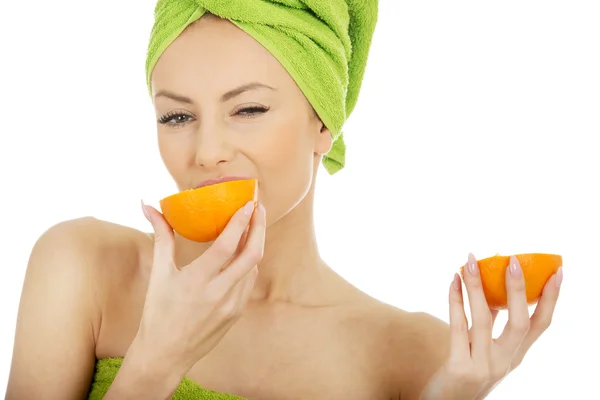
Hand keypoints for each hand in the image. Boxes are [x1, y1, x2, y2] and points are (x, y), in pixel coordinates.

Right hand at [132, 200, 265, 376]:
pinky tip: (243, 252)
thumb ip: (161, 236)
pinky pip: (249, 282)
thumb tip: (149, 205)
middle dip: (259, 227)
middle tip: (259, 208)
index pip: (227, 246)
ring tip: (252, 225)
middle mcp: (218, 294)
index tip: (248, 203)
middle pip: (252, 254)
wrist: (165, 354)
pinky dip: (249, 264)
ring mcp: (231, 305)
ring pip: (253, 267)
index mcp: (196, 282)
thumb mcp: (158, 274)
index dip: (241, 222)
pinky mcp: (237, 314)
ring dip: (255, 244)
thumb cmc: (157, 313)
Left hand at [420, 253, 562, 399]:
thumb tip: (492, 291)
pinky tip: (452, 280)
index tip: (557, 273)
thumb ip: (490, 326)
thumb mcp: (483, 350)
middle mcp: (504, 363)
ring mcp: (483, 367)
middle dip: (518, 290)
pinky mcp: (460, 368)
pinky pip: (458, 327)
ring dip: (477, 287)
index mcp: (514, 356)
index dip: (550, 299)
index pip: (541, 325)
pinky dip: (455, 300)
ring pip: (484, 320)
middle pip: (520, 323)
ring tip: (470, 261)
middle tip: (513, 261)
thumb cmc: (462, 372)